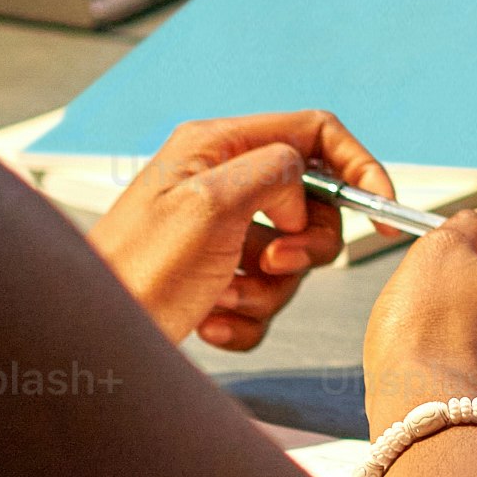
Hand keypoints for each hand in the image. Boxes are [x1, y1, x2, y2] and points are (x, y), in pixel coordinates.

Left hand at [85, 110, 392, 349]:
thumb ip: (271, 171)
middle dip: (307, 242)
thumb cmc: (137, 273)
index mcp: (215, 148)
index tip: (382, 208)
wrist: (95, 345)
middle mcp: (220, 183)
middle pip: (313, 201)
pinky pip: (266, 296)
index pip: (314, 132)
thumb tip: (301, 177)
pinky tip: (211, 320)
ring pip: (292, 255)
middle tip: (276, 261)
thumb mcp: (210, 204)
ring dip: (270, 287)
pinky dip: (248, 317)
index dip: (357, 165)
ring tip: (226, 297)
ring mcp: (220, 233)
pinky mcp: (217, 278)